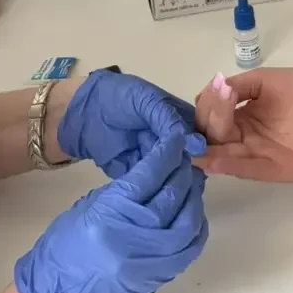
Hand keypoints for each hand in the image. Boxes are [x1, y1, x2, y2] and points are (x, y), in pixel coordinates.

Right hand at [14, 134, 208, 292]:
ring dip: (193, 198)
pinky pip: (189, 248)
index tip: (175, 139)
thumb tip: (154, 175)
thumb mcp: (89, 208)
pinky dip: (197, 227)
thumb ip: (123, 192)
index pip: (150, 174)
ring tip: (191, 183)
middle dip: (183, 172)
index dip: (167, 152)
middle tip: (186, 158)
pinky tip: (192, 213)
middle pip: (172, 195)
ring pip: (188, 221)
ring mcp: (150, 261)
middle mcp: (134, 236)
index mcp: (111, 213)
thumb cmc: (64, 248)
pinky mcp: (159, 278)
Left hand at [58, 70, 204, 179]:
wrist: (81, 113)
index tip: (212, 160)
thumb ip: (169, 120)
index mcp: (177, 117)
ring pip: (172, 171)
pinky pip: (152, 181)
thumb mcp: (147, 100)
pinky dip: (158, 187)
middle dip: (191, 167)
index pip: (199, 133)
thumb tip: (197, 145)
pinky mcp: (138, 171)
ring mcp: (154, 156)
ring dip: (176, 180)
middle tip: (196, 180)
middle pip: (188, 156)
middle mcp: (170, 139)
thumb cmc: (117, 98)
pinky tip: (165, 195)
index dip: (206, 147)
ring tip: (184, 191)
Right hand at [194, 67, 292, 182]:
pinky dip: (230, 165)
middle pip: (215, 139)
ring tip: (195, 147)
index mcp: (242, 119)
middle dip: (204, 131)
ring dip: (210, 153)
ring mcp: (261, 155)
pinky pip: (250, 169)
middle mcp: (247, 139)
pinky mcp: (277, 169)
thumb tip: (212, 88)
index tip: (205, 98)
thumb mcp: (266, 80)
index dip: (206, 111)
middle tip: (199, 122)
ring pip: (228, 157)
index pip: (213, 119)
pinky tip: (215, 159)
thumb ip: (239, 86)